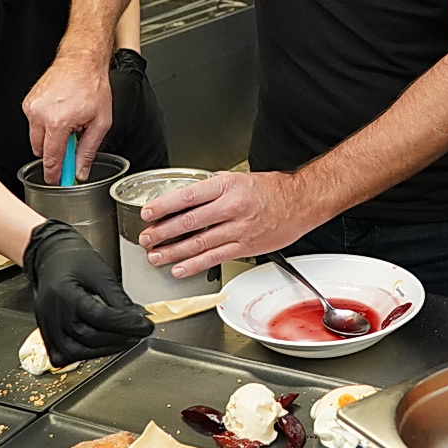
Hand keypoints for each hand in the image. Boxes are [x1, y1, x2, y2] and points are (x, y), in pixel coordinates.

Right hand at [21, 221, 152, 366]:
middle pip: (90, 337)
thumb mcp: (101, 273)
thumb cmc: (75, 261)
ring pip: (78, 352)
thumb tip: (138, 317)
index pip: (101, 317)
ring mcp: (47, 327)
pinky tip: (100, 345)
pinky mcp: (46, 335)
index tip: (145, 326)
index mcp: (66, 294)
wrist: (52, 257)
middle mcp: (53, 314)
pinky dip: (84, 354)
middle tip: (139, 333)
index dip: (127, 324)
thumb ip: (118, 298)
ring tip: (124, 339)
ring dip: (105, 349)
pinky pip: (64, 355)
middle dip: (120, 338)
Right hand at [23, 54, 112, 181]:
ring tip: (69, 122)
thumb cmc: (92, 85)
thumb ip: (89, 149)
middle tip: (72, 144)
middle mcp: (40, 115)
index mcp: (58, 123)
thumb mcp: (101, 122)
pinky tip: (60, 112)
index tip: (57, 181)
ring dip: (51, 137)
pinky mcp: (28, 102)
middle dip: (55, 153)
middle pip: (40, 150)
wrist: (81, 61)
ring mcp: (32, 108)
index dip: (55, 174)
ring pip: (36, 137)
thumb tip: (81, 170)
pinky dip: (45, 124)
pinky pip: (34, 123)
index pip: (52, 159)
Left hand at [138, 171, 326, 278]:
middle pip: (190, 222)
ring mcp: (239, 229)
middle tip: (146, 238)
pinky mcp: (245, 247)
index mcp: (228, 186)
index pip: (189, 196)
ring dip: (174, 251)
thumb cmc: (271, 190)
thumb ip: (212, 189)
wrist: (301, 202)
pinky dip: (195, 265)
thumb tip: (186, 198)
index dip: (164, 206)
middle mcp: (232, 207)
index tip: (148, 213)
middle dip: (163, 232)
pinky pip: (215, 258)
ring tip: (156, 256)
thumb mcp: (238, 179)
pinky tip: (180, 268)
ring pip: (200, 243)